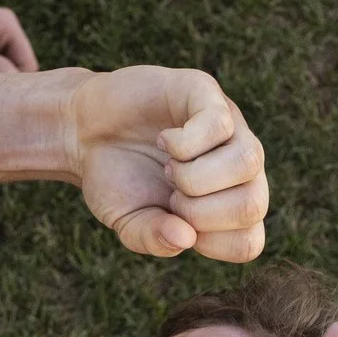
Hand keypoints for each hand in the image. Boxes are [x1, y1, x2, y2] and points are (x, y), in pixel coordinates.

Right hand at [63, 66, 267, 261]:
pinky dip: (183, 144)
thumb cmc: (114, 178)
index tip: (173, 222)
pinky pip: (220, 125)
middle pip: (254, 204)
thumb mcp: (126, 221)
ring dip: (195, 177)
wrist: (83, 131)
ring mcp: (229, 127)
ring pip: (249, 161)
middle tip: (169, 196)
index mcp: (228, 203)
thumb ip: (153, 239)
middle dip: (200, 212)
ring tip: (169, 168)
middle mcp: (239, 167)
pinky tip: (163, 141)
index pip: (249, 242)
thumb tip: (185, 238)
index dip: (207, 242)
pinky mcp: (206, 93)